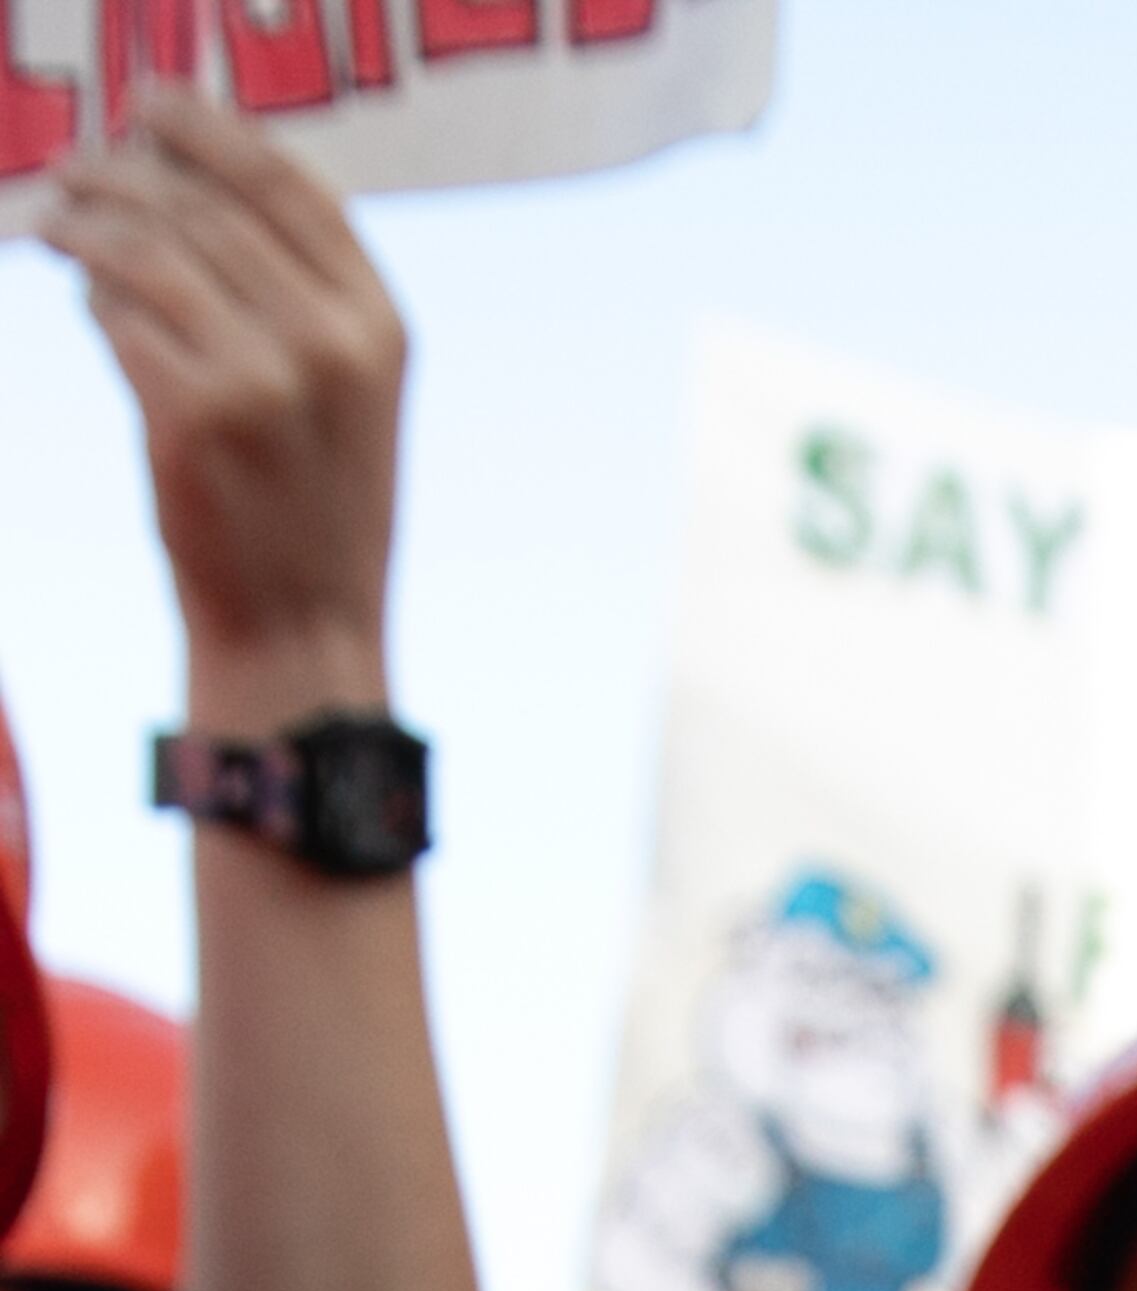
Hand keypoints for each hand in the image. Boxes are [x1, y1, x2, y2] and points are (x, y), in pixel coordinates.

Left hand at [52, 95, 402, 721]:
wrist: (301, 635)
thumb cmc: (313, 514)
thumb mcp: (350, 397)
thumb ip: (304, 294)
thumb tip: (194, 185)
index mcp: (376, 324)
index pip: (287, 183)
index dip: (213, 129)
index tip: (154, 106)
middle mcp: (327, 342)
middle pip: (205, 205)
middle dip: (126, 171)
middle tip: (79, 167)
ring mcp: (261, 379)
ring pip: (149, 249)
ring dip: (87, 221)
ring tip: (56, 216)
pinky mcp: (191, 416)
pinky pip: (117, 317)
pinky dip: (90, 294)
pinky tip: (81, 292)